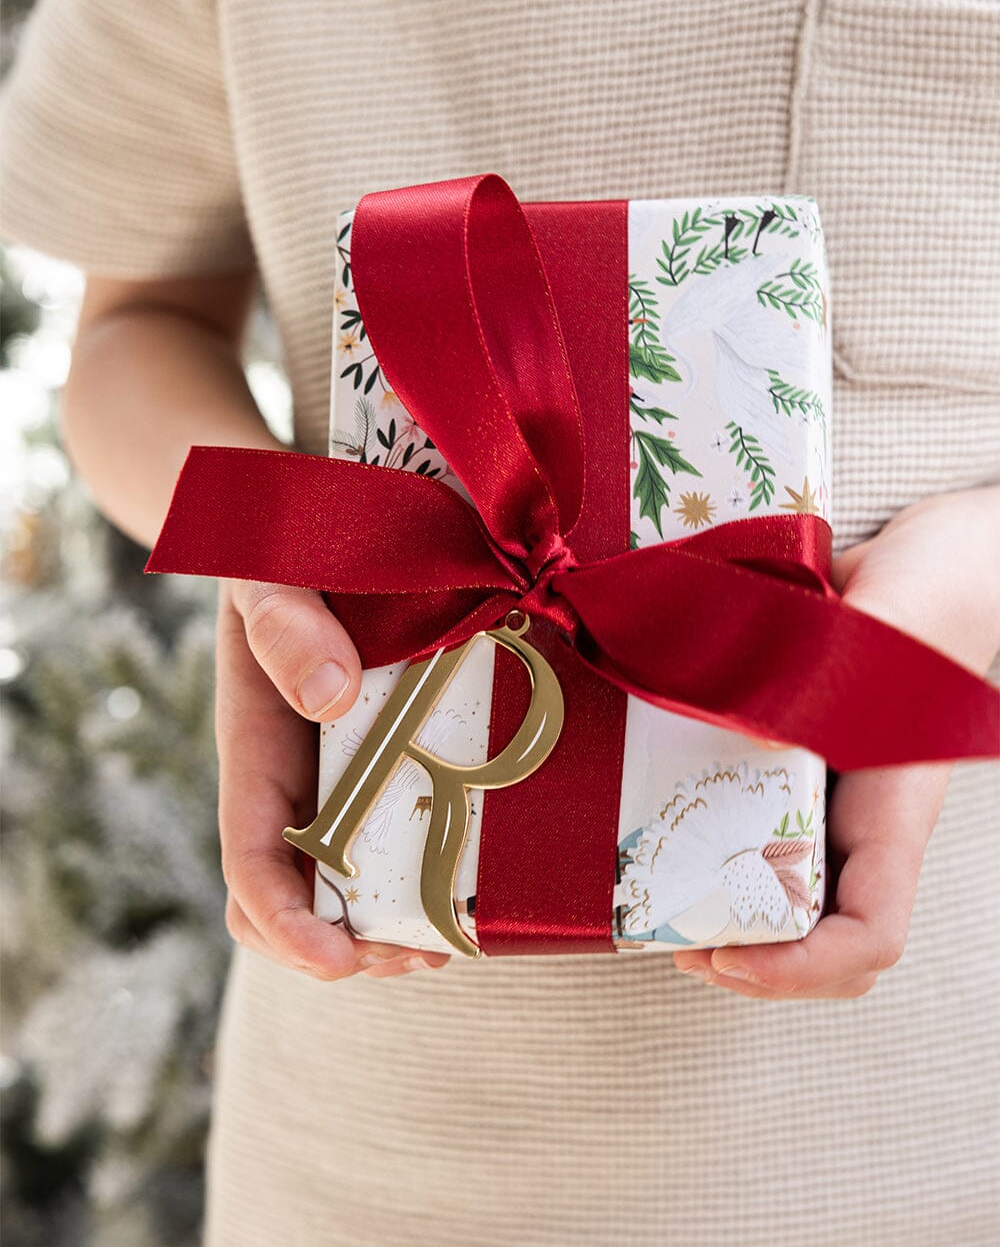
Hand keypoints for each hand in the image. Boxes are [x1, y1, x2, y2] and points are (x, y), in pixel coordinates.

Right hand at [215, 577, 452, 979]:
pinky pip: (415, 838)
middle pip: (303, 902)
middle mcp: (303, 783)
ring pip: (361, 888)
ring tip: (457, 935)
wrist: (321, 536)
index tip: (337, 957)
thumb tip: (332, 695)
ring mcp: (356, 781)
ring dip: (398, 928)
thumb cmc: (285, 554)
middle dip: (351, 946)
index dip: (285, 922)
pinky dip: (439, 877)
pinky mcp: (408, 764)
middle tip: (422, 950)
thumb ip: (284, 623)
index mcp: (259, 752)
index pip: (253, 861)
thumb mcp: (270, 574)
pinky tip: (483, 884)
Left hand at [674, 484, 999, 998]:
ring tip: (672, 919)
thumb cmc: (913, 611)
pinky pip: (768, 850)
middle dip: (760, 965)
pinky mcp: (798, 780)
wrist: (920, 573)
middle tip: (679, 945)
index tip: (726, 958)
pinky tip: (675, 851)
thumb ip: (818, 692)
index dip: (802, 969)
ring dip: (740, 929)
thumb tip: (756, 743)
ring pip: (800, 907)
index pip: (871, 936)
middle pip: (831, 943)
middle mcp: (864, 827)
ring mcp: (832, 809)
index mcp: (894, 816)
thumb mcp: (867, 646)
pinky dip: (725, 870)